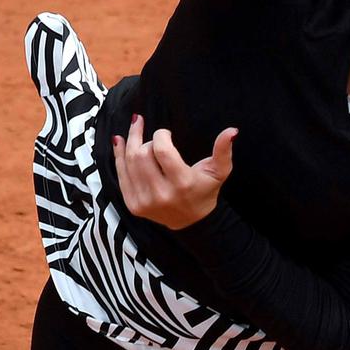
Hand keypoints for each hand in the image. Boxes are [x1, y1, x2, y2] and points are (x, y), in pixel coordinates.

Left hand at [112, 115, 236, 229]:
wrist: (191, 222)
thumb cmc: (205, 191)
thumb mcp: (219, 172)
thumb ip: (223, 151)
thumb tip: (231, 131)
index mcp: (182, 184)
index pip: (162, 150)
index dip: (161, 135)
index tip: (166, 134)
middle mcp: (161, 194)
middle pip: (141, 154)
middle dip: (144, 138)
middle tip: (149, 130)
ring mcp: (144, 201)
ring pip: (129, 162)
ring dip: (130, 141)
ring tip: (134, 126)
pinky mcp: (133, 205)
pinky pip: (120, 174)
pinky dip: (118, 155)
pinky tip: (120, 140)